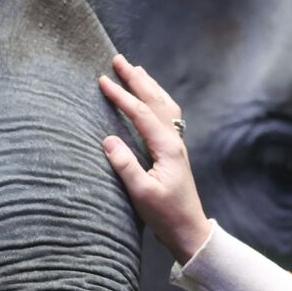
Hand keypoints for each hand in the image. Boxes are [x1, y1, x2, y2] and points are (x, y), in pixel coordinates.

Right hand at [99, 54, 211, 263]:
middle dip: (136, 79)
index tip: (102, 80)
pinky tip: (151, 99)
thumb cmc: (166, 215)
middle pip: (155, 101)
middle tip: (118, 60)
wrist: (189, 230)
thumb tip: (108, 139)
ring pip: (163, 105)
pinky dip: (156, 100)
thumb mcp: (142, 193)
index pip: (141, 113)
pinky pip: (166, 116)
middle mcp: (174, 141)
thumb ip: (125, 166)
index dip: (121, 96)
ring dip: (148, 86)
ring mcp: (176, 145)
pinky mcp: (173, 152)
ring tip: (135, 70)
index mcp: (166, 147)